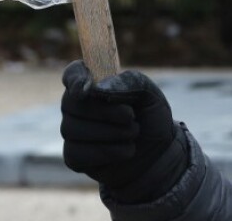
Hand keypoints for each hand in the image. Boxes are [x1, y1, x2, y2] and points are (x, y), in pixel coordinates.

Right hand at [60, 62, 187, 201]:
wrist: (160, 154)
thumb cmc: (151, 119)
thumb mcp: (150, 95)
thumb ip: (128, 83)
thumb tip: (96, 88)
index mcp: (94, 83)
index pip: (73, 74)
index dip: (75, 79)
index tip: (88, 89)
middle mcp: (77, 105)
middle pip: (71, 103)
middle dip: (104, 112)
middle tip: (131, 117)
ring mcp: (73, 131)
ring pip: (72, 129)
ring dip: (110, 133)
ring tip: (133, 134)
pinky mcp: (74, 157)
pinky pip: (76, 153)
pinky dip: (105, 152)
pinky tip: (123, 151)